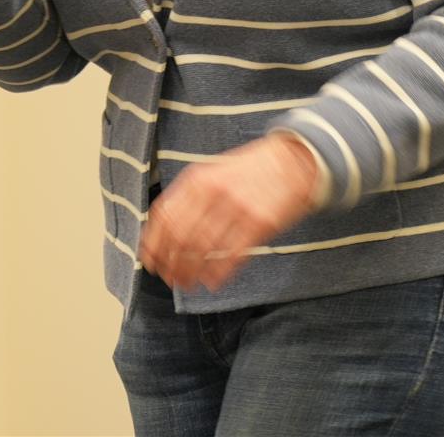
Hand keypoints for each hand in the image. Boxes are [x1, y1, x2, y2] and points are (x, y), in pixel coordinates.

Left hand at [139, 133, 320, 292]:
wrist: (294, 160)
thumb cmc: (250, 170)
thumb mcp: (213, 171)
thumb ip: (190, 196)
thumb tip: (164, 232)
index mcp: (197, 179)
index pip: (164, 216)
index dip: (153, 243)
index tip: (150, 261)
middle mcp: (213, 192)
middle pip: (180, 237)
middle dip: (171, 264)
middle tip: (170, 279)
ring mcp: (237, 207)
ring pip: (203, 249)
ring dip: (191, 272)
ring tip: (188, 284)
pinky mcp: (260, 223)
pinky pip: (232, 255)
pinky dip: (218, 273)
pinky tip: (212, 281)